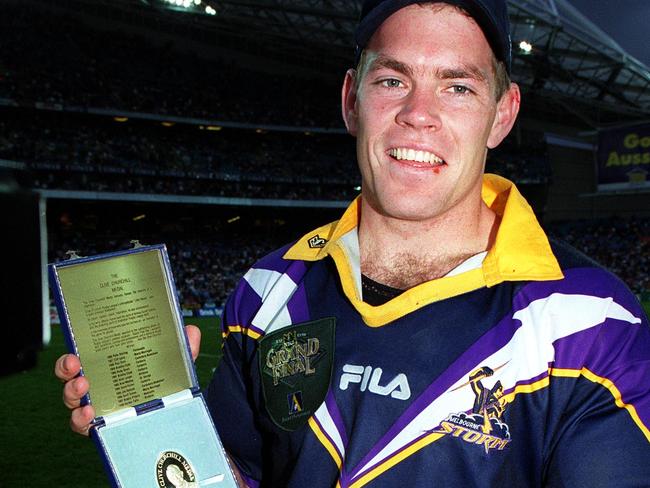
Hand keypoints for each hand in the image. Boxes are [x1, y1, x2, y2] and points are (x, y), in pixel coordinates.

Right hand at [54, 325, 201, 435]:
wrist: (173, 410)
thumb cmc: (162, 382)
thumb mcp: (172, 363)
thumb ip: (182, 348)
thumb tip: (191, 330)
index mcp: (108, 366)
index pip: (82, 358)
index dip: (72, 355)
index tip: (74, 351)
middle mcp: (97, 385)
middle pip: (70, 376)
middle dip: (65, 368)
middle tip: (74, 363)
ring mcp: (97, 406)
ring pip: (72, 400)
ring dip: (72, 392)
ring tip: (83, 385)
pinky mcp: (100, 425)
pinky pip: (82, 424)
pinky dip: (81, 419)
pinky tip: (90, 413)